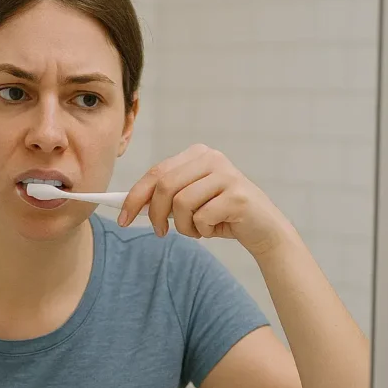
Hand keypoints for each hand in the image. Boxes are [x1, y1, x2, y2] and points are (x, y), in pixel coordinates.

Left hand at [118, 144, 293, 255]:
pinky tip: (216, 229)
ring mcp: (227, 175)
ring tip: (198, 230)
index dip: (135, 196)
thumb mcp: (190, 202)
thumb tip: (130, 205)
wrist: (263, 229)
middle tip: (160, 233)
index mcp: (197, 155)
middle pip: (165, 186)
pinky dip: (203, 231)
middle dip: (155, 214)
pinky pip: (202, 218)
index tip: (123, 218)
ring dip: (184, 226)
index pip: (156, 172)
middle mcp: (212, 158)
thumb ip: (166, 197)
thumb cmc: (222, 215)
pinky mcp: (238, 195)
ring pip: (182, 204)